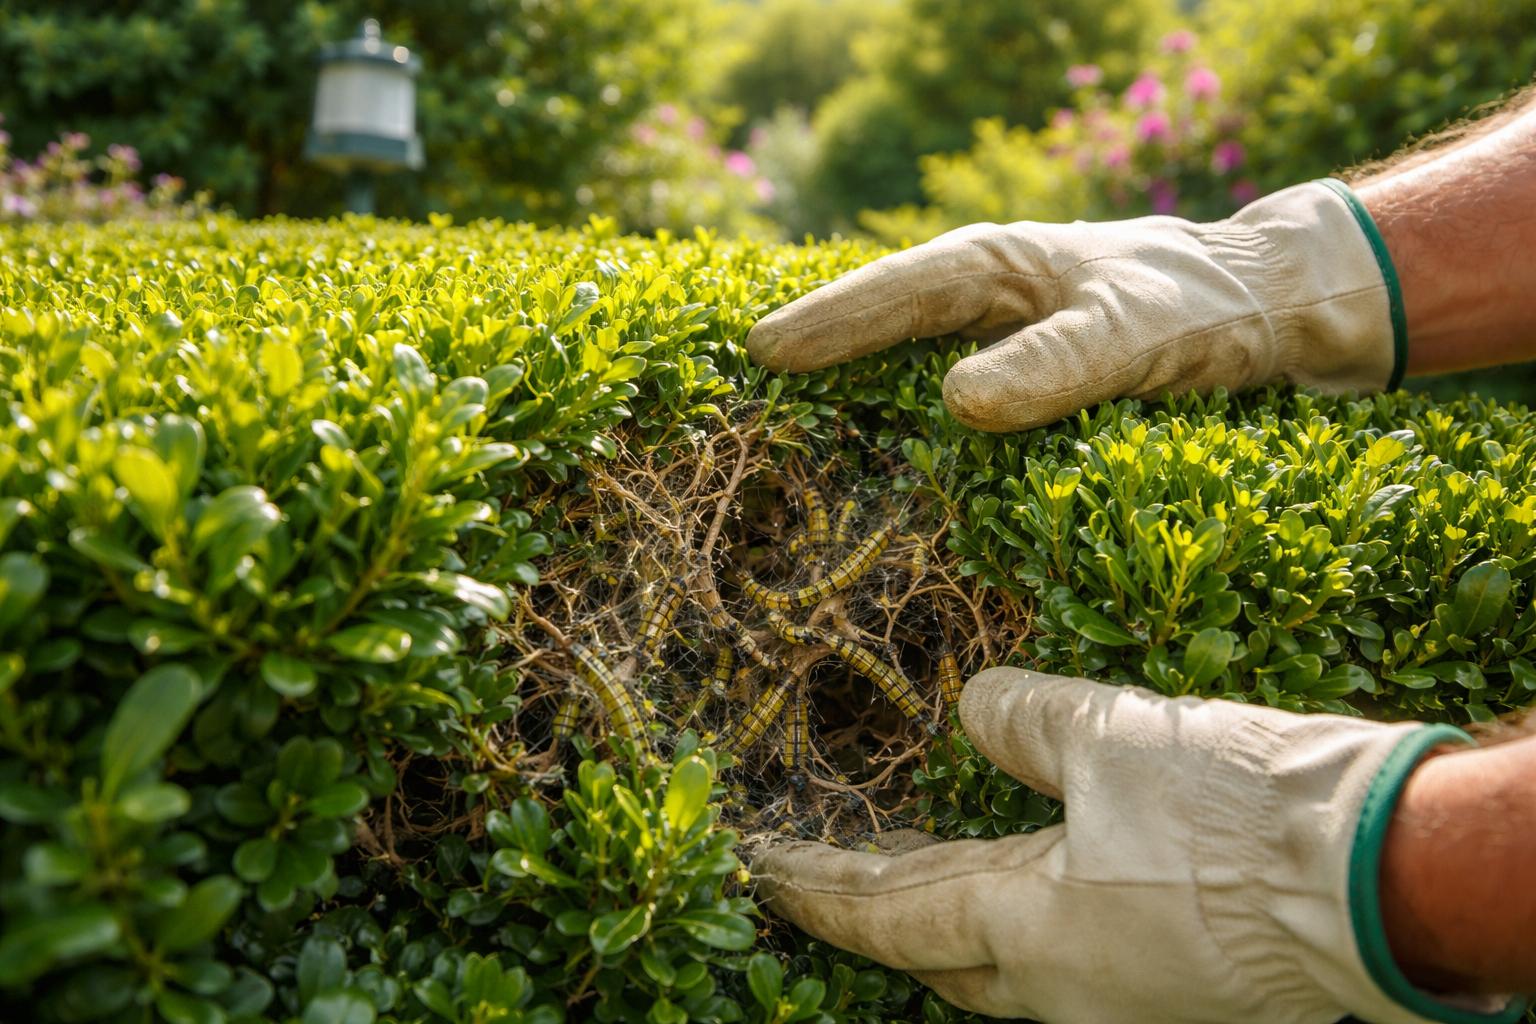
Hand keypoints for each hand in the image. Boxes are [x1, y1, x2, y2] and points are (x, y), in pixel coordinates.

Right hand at [747, 181, 1404, 430]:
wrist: (1260, 309)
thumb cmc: (1200, 307)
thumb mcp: (1135, 334)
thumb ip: (1054, 366)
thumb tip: (955, 403)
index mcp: (992, 268)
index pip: (890, 293)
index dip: (825, 323)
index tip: (760, 352)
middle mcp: (976, 300)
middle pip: (869, 325)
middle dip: (805, 354)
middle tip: (724, 400)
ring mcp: (985, 340)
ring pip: (891, 363)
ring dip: (837, 396)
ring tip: (768, 444)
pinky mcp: (1003, 381)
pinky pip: (927, 399)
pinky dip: (888, 426)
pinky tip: (862, 470)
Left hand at [751, 668, 1521, 1023]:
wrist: (1385, 876)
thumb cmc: (1240, 811)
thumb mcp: (1113, 735)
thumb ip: (1024, 721)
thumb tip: (970, 706)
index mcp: (1030, 931)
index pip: (888, 916)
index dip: (818, 886)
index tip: (764, 866)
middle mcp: (1063, 987)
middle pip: (934, 953)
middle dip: (873, 909)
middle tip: (823, 871)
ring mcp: (1120, 998)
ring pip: (996, 965)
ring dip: (942, 920)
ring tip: (907, 871)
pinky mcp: (1172, 987)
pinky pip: (1059, 958)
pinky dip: (1013, 920)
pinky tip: (1019, 878)